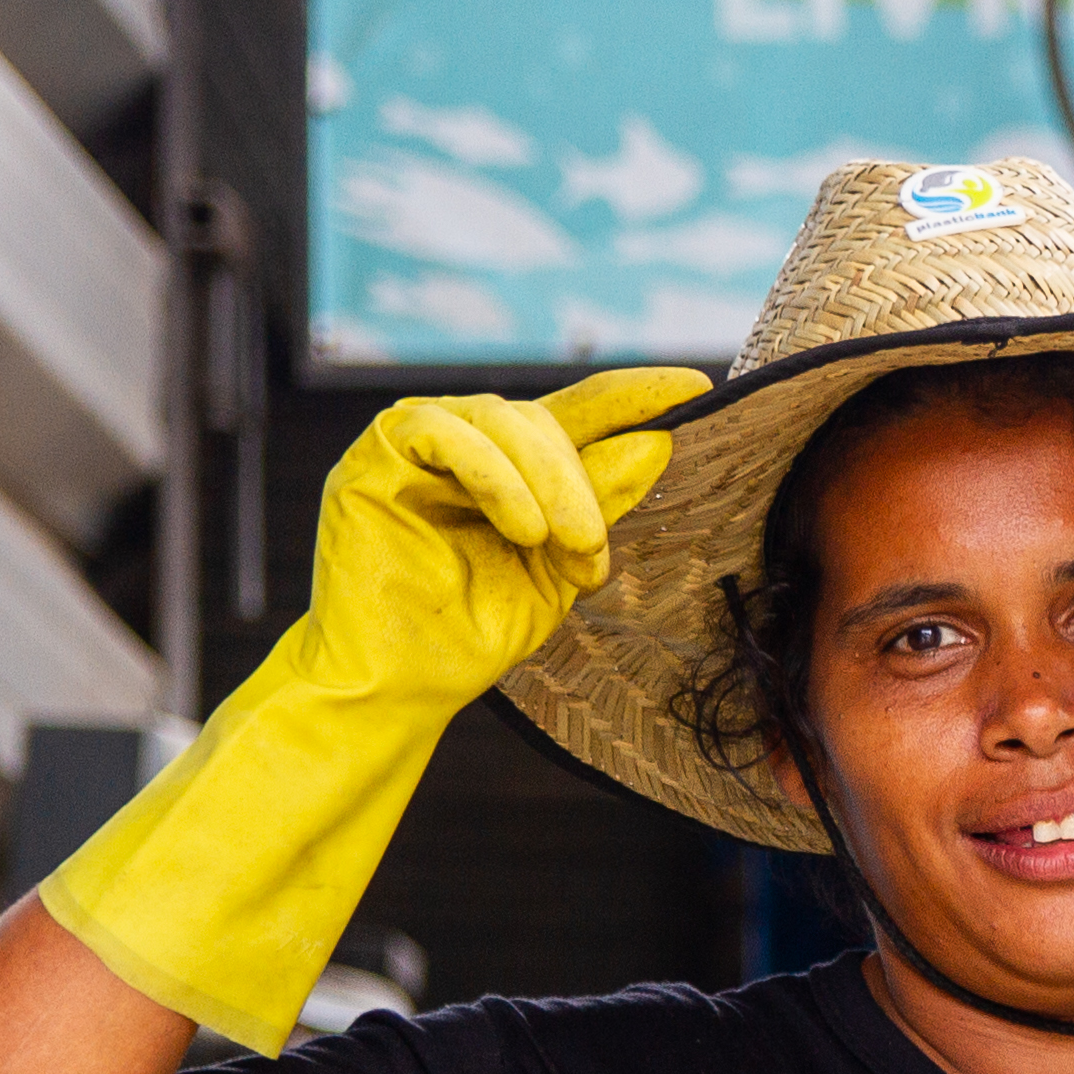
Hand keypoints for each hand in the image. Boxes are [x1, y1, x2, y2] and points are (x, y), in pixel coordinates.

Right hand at [281, 368, 704, 703]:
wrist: (403, 684)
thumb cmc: (476, 631)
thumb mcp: (561, 567)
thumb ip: (600, 504)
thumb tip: (656, 440)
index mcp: (513, 465)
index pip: (579, 411)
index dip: (634, 395)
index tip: (697, 388)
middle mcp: (466, 442)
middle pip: (544, 420)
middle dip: (580, 481)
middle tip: (592, 548)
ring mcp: (417, 442)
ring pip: (503, 417)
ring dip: (548, 481)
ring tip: (565, 545)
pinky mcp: (377, 454)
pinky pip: (447, 432)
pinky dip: (496, 476)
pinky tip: (522, 528)